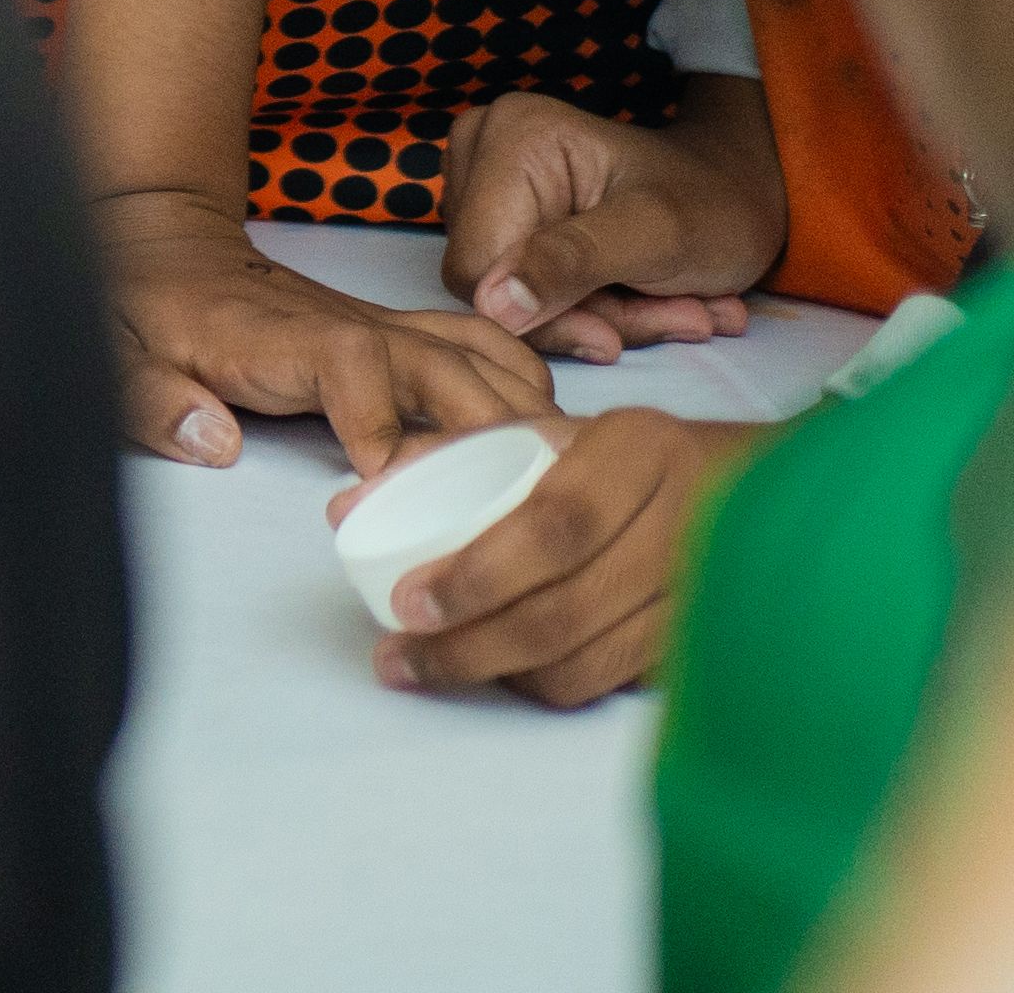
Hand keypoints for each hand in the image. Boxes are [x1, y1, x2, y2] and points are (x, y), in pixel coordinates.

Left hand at [90, 190, 555, 471]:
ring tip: (556, 483)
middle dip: (489, 437)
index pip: (354, 364)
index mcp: (287, 337)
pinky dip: (529, 385)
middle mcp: (356, 328)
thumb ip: (154, 400)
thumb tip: (212, 441)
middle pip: (449, 368)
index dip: (380, 422)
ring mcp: (392, 329)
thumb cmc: (150, 308)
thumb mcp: (122, 354)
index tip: (384, 481)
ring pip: (487, 358)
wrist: (170, 246)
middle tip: (512, 505)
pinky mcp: (409, 336)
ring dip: (526, 416)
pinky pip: (491, 349)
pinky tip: (550, 436)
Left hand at [369, 410, 760, 705]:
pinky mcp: (717, 642)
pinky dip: (557, 683)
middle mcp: (689, 521)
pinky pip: (623, 679)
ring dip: (505, 675)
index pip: (553, 525)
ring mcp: (714, 592)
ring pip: (594, 658)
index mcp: (640, 451)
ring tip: (431, 671)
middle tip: (398, 661)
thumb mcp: (555, 431)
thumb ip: (450, 455)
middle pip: (568, 607)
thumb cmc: (629, 455)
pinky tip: (507, 675)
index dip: (477, 573)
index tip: (406, 604)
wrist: (767, 483)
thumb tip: (346, 506)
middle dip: (470, 644)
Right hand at [443, 80, 782, 361]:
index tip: (619, 338)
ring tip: (684, 311)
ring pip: (513, 296)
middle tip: (677, 319)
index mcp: (509, 137)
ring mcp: (490, 187)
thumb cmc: (714, 202)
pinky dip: (599, 313)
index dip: (541, 317)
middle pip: (495, 282)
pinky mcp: (508, 220)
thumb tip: (492, 308)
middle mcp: (482, 152)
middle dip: (589, 317)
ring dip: (605, 320)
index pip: (477, 265)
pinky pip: (528, 292)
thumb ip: (571, 264)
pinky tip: (658, 305)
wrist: (741, 192)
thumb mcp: (658, 236)